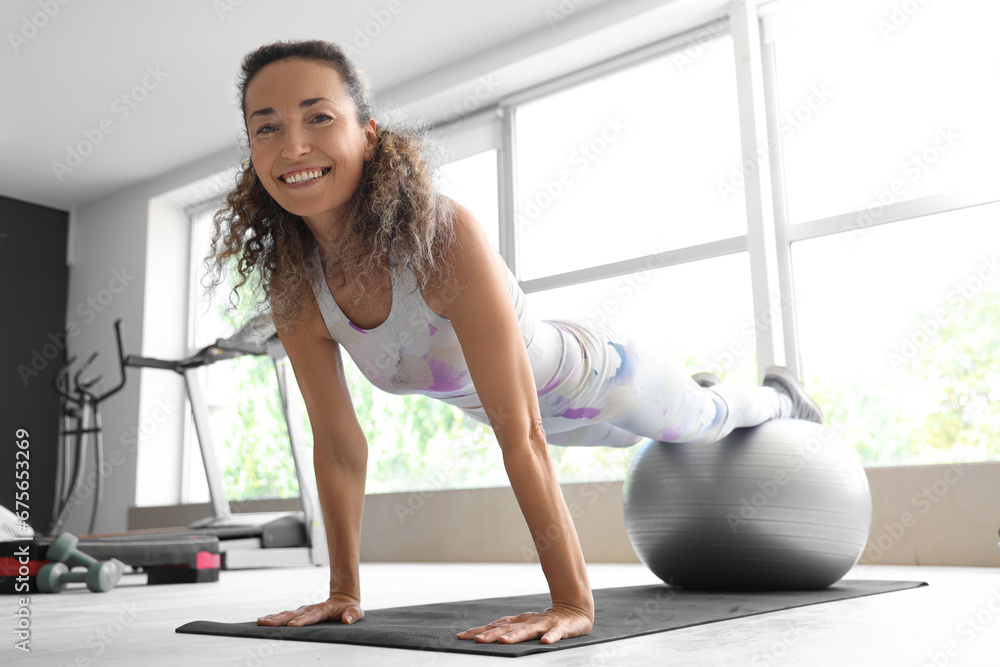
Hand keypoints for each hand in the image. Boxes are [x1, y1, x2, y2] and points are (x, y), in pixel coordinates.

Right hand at [257, 593, 362, 627]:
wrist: (344, 599)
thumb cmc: (349, 608)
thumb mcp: (356, 611)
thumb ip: (352, 615)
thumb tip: (347, 619)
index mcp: (323, 610)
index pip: (311, 616)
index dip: (302, 621)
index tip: (292, 625)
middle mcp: (310, 609)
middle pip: (293, 614)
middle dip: (279, 619)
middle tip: (266, 622)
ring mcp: (304, 610)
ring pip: (287, 613)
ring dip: (273, 618)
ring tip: (260, 621)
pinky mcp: (300, 613)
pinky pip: (285, 615)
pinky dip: (274, 617)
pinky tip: (264, 621)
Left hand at [456, 601, 592, 644]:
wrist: (575, 610)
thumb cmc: (546, 621)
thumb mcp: (525, 625)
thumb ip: (507, 629)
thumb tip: (482, 634)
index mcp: (520, 621)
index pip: (496, 625)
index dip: (479, 631)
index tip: (462, 637)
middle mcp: (529, 621)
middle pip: (508, 628)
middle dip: (492, 634)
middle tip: (477, 640)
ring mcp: (545, 624)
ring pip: (529, 630)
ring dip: (516, 636)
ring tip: (504, 641)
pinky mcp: (561, 628)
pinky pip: (556, 633)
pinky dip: (551, 637)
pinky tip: (545, 642)